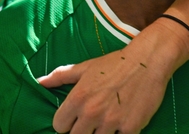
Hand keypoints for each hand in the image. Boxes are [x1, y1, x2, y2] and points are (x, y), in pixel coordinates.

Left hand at [38, 19, 188, 132]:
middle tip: (92, 122)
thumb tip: (40, 81)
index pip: (59, 126)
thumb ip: (61, 76)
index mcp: (78, 97)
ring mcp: (111, 122)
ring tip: (107, 122)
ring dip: (100, 133)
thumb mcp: (86, 67)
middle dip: (82, 131)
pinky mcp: (131, 128)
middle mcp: (92, 112)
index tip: (75, 119)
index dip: (66, 123)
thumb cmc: (116, 63)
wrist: (148, 60)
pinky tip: (122, 125)